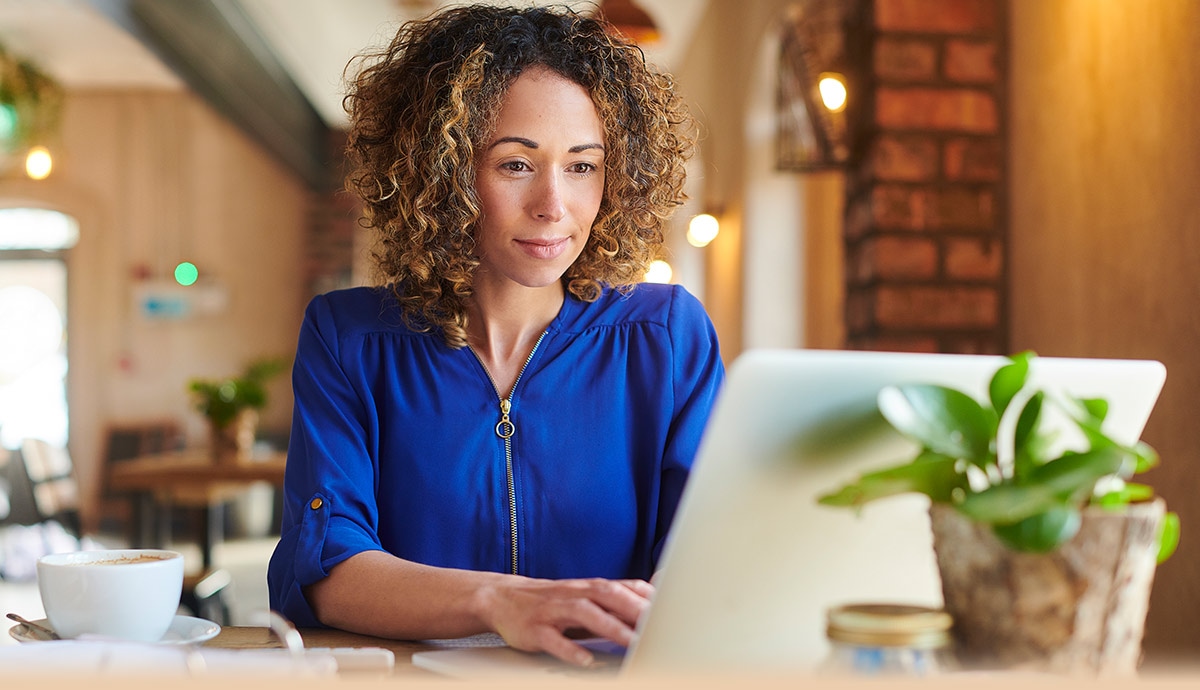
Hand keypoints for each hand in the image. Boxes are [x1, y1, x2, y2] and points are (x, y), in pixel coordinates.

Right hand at [476, 576, 653, 666]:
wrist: (503, 598)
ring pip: (585, 614)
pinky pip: (554, 639)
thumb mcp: (586, 596)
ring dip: (611, 628)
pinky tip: (587, 661)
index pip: (624, 587)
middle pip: (609, 595)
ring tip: (632, 643)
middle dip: (635, 608)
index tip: (673, 610)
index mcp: (590, 588)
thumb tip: (655, 600)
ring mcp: (554, 610)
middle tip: (658, 625)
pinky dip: (571, 650)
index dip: (648, 598)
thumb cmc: (554, 602)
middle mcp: (575, 594)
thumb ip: (617, 599)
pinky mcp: (535, 629)